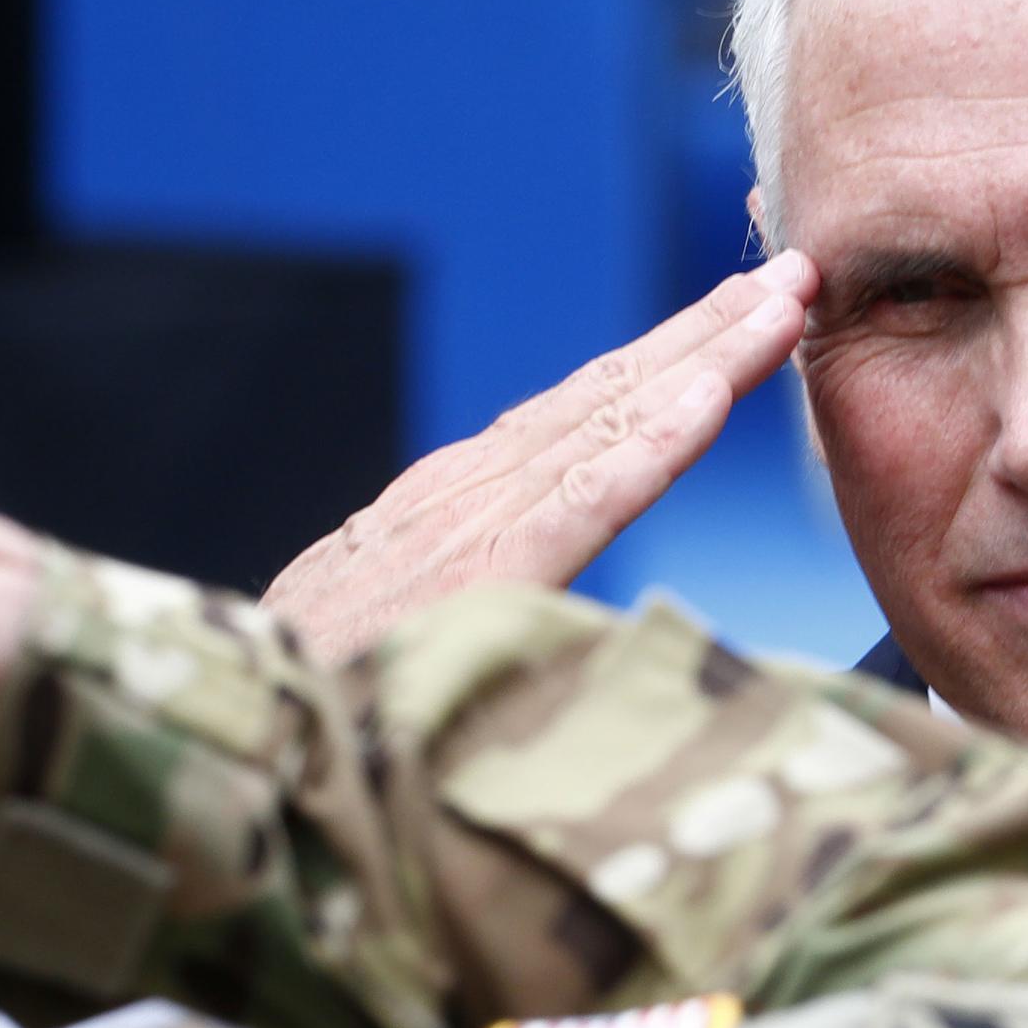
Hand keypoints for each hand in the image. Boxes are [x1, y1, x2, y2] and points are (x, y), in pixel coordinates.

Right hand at [263, 250, 818, 662]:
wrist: (227, 753)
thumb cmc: (305, 714)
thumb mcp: (389, 652)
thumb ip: (458, 624)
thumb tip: (524, 637)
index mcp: (446, 514)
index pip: (577, 425)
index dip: (665, 369)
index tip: (747, 323)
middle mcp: (458, 497)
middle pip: (605, 398)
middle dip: (704, 333)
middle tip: (799, 273)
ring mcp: (463, 528)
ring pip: (609, 424)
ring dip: (704, 358)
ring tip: (784, 305)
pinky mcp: (476, 576)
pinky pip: (581, 500)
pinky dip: (649, 444)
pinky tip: (709, 398)